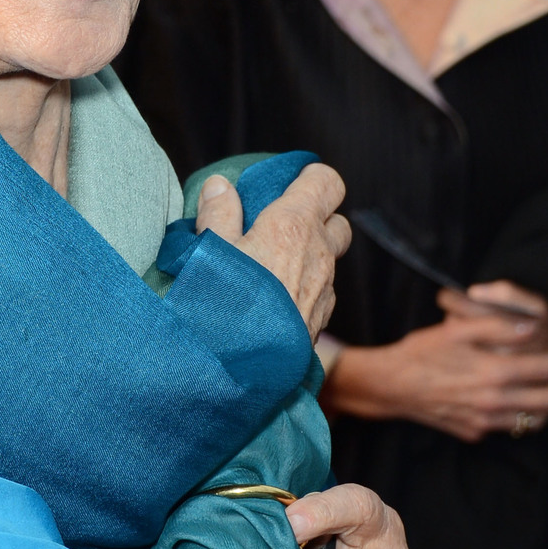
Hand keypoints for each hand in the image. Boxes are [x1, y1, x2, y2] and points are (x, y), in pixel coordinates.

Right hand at [196, 164, 350, 341]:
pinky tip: (275, 297)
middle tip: (280, 225)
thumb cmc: (224, 306)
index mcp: (293, 225)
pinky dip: (306, 286)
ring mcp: (325, 289)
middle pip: (338, 220)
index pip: (327, 182)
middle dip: (317, 217)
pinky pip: (322, 291)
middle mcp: (319, 254)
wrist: (241, 370)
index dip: (311, 178)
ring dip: (310, 255)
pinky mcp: (320, 319)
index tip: (288, 184)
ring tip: (271, 265)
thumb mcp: (209, 252)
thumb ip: (218, 215)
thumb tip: (220, 186)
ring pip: (330, 259)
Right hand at [328, 281, 547, 442]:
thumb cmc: (422, 352)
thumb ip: (498, 324)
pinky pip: (509, 427)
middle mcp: (493, 402)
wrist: (390, 385)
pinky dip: (520, 415)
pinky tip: (515, 398)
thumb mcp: (456, 329)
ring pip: (535, 419)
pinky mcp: (474, 432)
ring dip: (547, 403)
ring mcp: (484, 422)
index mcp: (493, 372)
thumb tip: (534, 325)